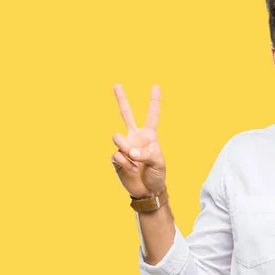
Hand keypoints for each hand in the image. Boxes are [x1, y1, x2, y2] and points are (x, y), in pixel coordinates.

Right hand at [111, 84, 165, 198]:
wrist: (147, 190)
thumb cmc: (157, 175)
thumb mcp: (159, 163)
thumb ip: (146, 154)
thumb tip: (130, 151)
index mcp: (149, 136)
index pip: (152, 116)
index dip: (154, 102)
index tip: (156, 86)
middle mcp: (135, 137)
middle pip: (126, 114)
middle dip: (121, 99)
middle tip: (116, 84)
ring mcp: (124, 147)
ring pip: (117, 137)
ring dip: (125, 148)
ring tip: (134, 159)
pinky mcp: (116, 158)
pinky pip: (117, 154)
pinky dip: (126, 162)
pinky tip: (132, 169)